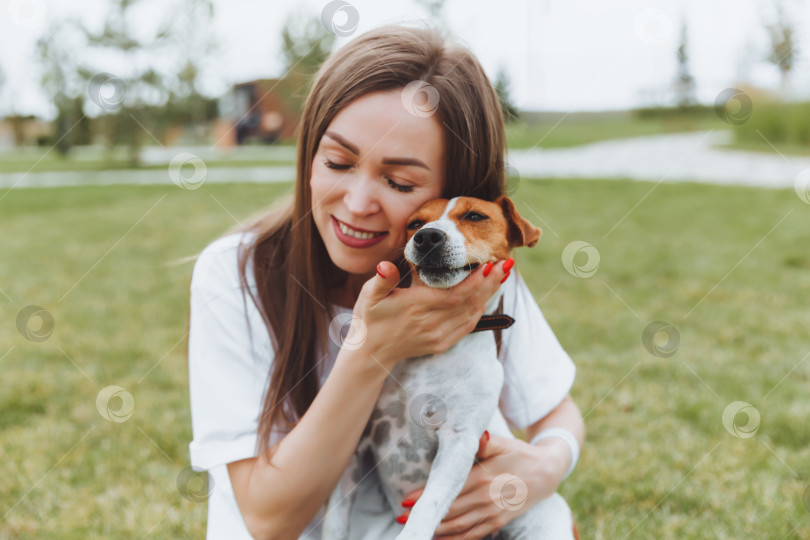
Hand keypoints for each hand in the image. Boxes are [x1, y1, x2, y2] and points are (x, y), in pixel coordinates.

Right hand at [350, 259, 511, 370]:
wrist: (371, 352)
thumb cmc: (370, 318)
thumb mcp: (369, 296)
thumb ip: (381, 279)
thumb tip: (384, 266)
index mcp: (418, 307)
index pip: (456, 295)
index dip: (477, 281)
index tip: (490, 264)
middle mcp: (432, 323)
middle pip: (470, 303)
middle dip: (491, 283)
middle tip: (506, 264)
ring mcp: (439, 336)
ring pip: (472, 314)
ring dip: (489, 295)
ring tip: (501, 276)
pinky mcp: (441, 344)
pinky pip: (467, 327)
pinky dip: (479, 311)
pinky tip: (486, 297)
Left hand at [399, 432, 558, 539]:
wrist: (546, 472)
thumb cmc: (518, 454)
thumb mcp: (503, 443)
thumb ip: (485, 442)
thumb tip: (478, 434)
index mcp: (483, 476)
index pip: (450, 488)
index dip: (427, 496)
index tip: (406, 500)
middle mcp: (486, 498)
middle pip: (450, 510)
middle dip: (426, 515)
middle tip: (402, 517)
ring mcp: (492, 513)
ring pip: (459, 526)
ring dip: (437, 530)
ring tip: (417, 530)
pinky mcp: (498, 522)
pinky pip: (472, 534)